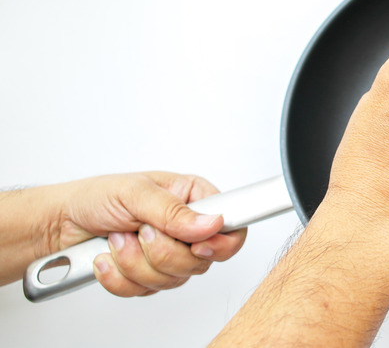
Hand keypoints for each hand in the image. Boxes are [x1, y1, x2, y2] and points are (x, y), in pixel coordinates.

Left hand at [50, 172, 246, 296]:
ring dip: (135, 263)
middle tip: (140, 232)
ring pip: (174, 279)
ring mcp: (170, 254)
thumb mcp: (136, 194)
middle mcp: (186, 227)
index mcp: (193, 198)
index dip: (220, 243)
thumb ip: (174, 212)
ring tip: (117, 239)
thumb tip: (211, 223)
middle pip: (202, 260)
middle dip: (162, 253)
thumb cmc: (96, 198)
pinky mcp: (150, 275)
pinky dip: (121, 278)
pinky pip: (147, 291)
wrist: (59, 223)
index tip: (198, 245)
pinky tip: (109, 258)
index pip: (232, 226)